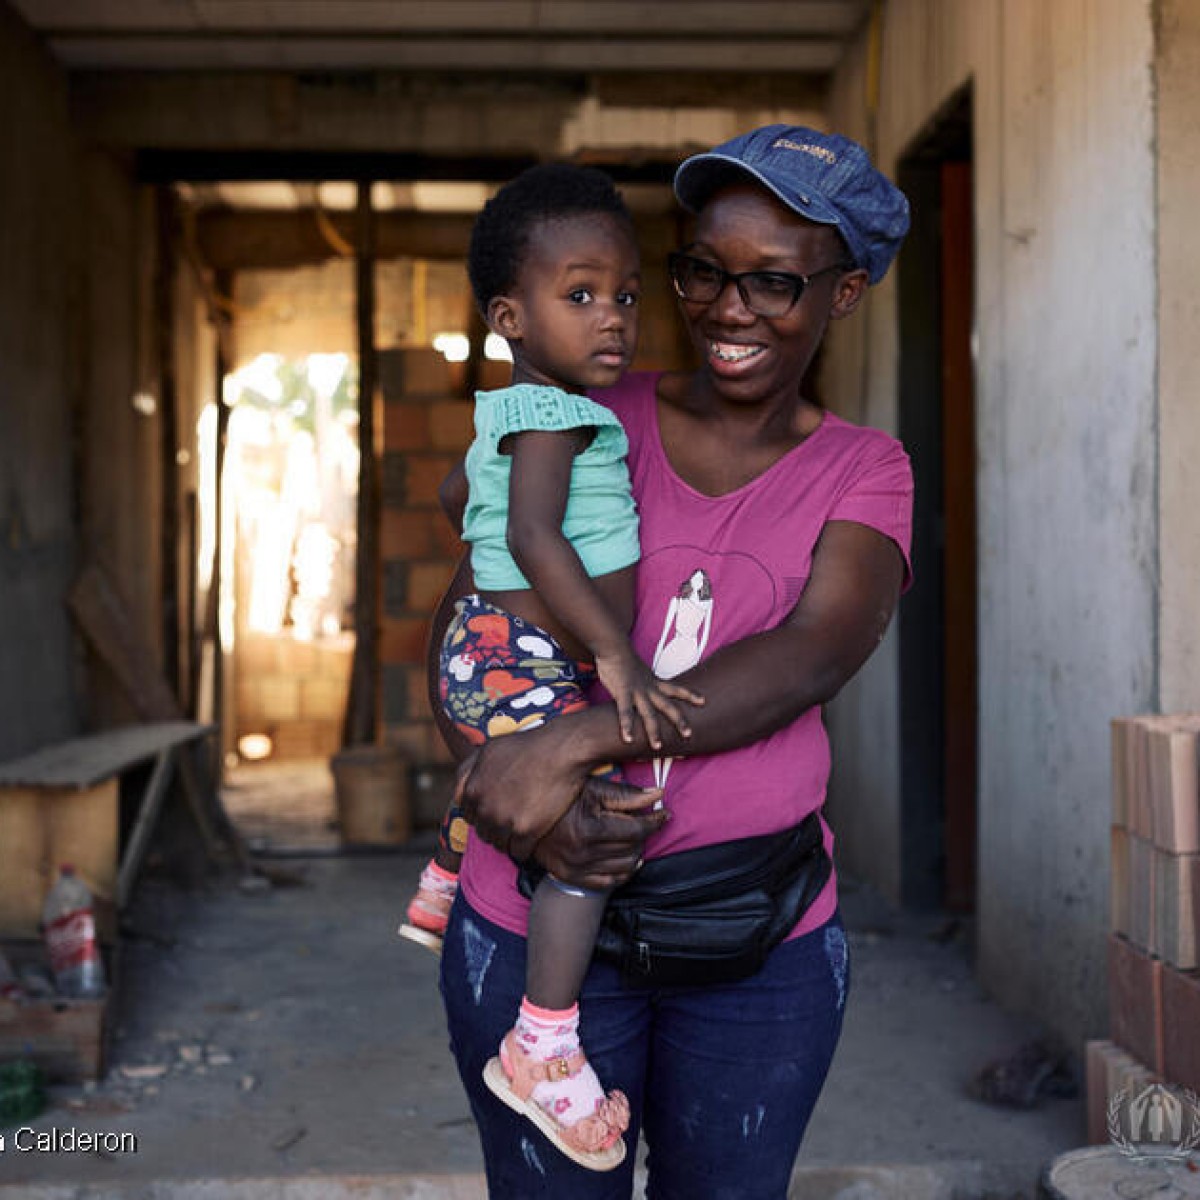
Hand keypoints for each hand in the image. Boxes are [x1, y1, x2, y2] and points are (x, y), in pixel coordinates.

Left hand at [451, 720, 602, 860]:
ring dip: (508, 841)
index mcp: (472, 789)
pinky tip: (532, 839)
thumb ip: (468, 771)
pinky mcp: (525, 831)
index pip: (468, 815)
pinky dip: (525, 850)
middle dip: (494, 829)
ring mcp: (504, 820)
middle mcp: (484, 807)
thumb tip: (456, 793)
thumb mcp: (488, 750)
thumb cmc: (527, 746)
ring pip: (499, 845)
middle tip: (511, 823)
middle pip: (483, 832)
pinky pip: (519, 852)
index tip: (496, 812)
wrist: (561, 751)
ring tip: (521, 832)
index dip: (483, 814)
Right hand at [532, 777, 667, 890]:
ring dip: (636, 851)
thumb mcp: (593, 789)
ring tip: (634, 837)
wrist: (528, 820)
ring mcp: (577, 868)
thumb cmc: (563, 798)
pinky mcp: (572, 878)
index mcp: (589, 828)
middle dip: (644, 833)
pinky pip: (611, 882)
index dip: (656, 821)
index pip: (637, 830)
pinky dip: (624, 871)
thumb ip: (627, 795)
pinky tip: (626, 856)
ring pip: (626, 866)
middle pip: (633, 848)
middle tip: (645, 821)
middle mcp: (583, 852)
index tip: (664, 813)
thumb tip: (659, 795)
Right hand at [594, 650, 703, 749]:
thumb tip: (641, 687)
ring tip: (658, 747)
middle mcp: (649, 688)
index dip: (690, 695)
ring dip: (654, 731)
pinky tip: (628, 738)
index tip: (703, 701)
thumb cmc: (622, 658)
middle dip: (679, 721)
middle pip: (668, 706)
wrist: (613, 646)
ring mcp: (637, 691)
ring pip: (649, 714)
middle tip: (689, 734)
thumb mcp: (638, 671)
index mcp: (653, 681)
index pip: (676, 688)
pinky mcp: (623, 692)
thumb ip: (641, 681)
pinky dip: (627, 726)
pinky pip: (626, 712)